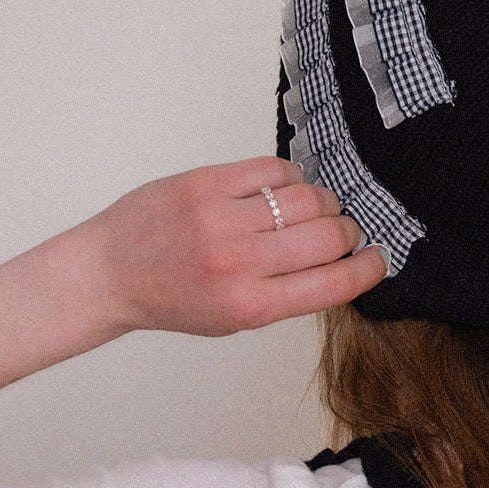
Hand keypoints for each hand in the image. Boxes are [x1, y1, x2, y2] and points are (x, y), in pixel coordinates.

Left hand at [85, 156, 387, 336]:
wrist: (111, 274)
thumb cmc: (174, 299)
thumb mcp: (236, 318)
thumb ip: (287, 294)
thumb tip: (341, 261)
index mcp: (251, 306)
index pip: (336, 283)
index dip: (368, 269)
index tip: (376, 260)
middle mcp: (239, 264)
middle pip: (329, 235)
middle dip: (345, 233)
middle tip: (338, 233)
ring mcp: (221, 220)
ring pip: (308, 198)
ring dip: (321, 203)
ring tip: (308, 211)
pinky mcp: (206, 183)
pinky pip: (275, 169)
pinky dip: (290, 178)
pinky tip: (281, 190)